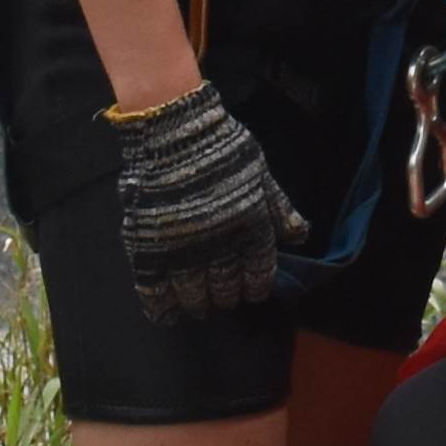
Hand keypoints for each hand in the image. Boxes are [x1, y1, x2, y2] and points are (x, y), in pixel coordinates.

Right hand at [111, 83, 286, 316]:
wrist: (174, 132)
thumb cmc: (223, 147)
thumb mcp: (261, 174)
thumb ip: (278, 208)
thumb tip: (298, 236)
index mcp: (250, 226)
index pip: (259, 270)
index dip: (256, 286)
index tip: (253, 293)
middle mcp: (219, 244)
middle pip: (225, 284)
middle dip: (227, 295)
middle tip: (224, 299)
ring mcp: (181, 248)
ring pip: (192, 291)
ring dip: (198, 303)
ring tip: (199, 308)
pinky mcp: (147, 246)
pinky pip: (152, 286)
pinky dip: (158, 304)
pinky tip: (164, 313)